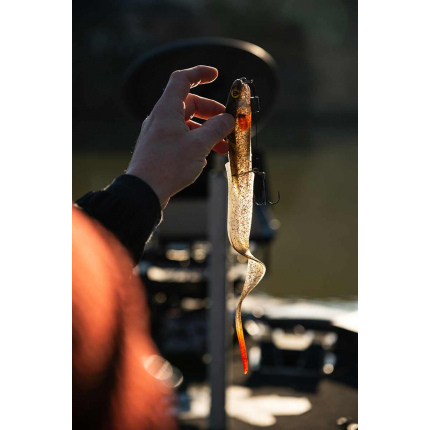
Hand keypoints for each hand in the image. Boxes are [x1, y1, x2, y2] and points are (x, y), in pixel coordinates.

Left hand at [126, 65, 234, 209]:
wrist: (144, 191)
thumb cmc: (168, 165)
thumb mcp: (198, 145)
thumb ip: (216, 129)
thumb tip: (228, 119)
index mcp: (167, 110)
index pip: (182, 80)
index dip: (199, 73)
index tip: (215, 75)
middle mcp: (161, 118)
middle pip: (189, 104)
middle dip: (211, 112)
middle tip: (228, 123)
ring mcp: (160, 134)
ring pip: (187, 124)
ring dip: (207, 131)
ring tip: (224, 146)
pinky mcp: (160, 149)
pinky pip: (182, 139)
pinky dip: (197, 142)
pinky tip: (207, 156)